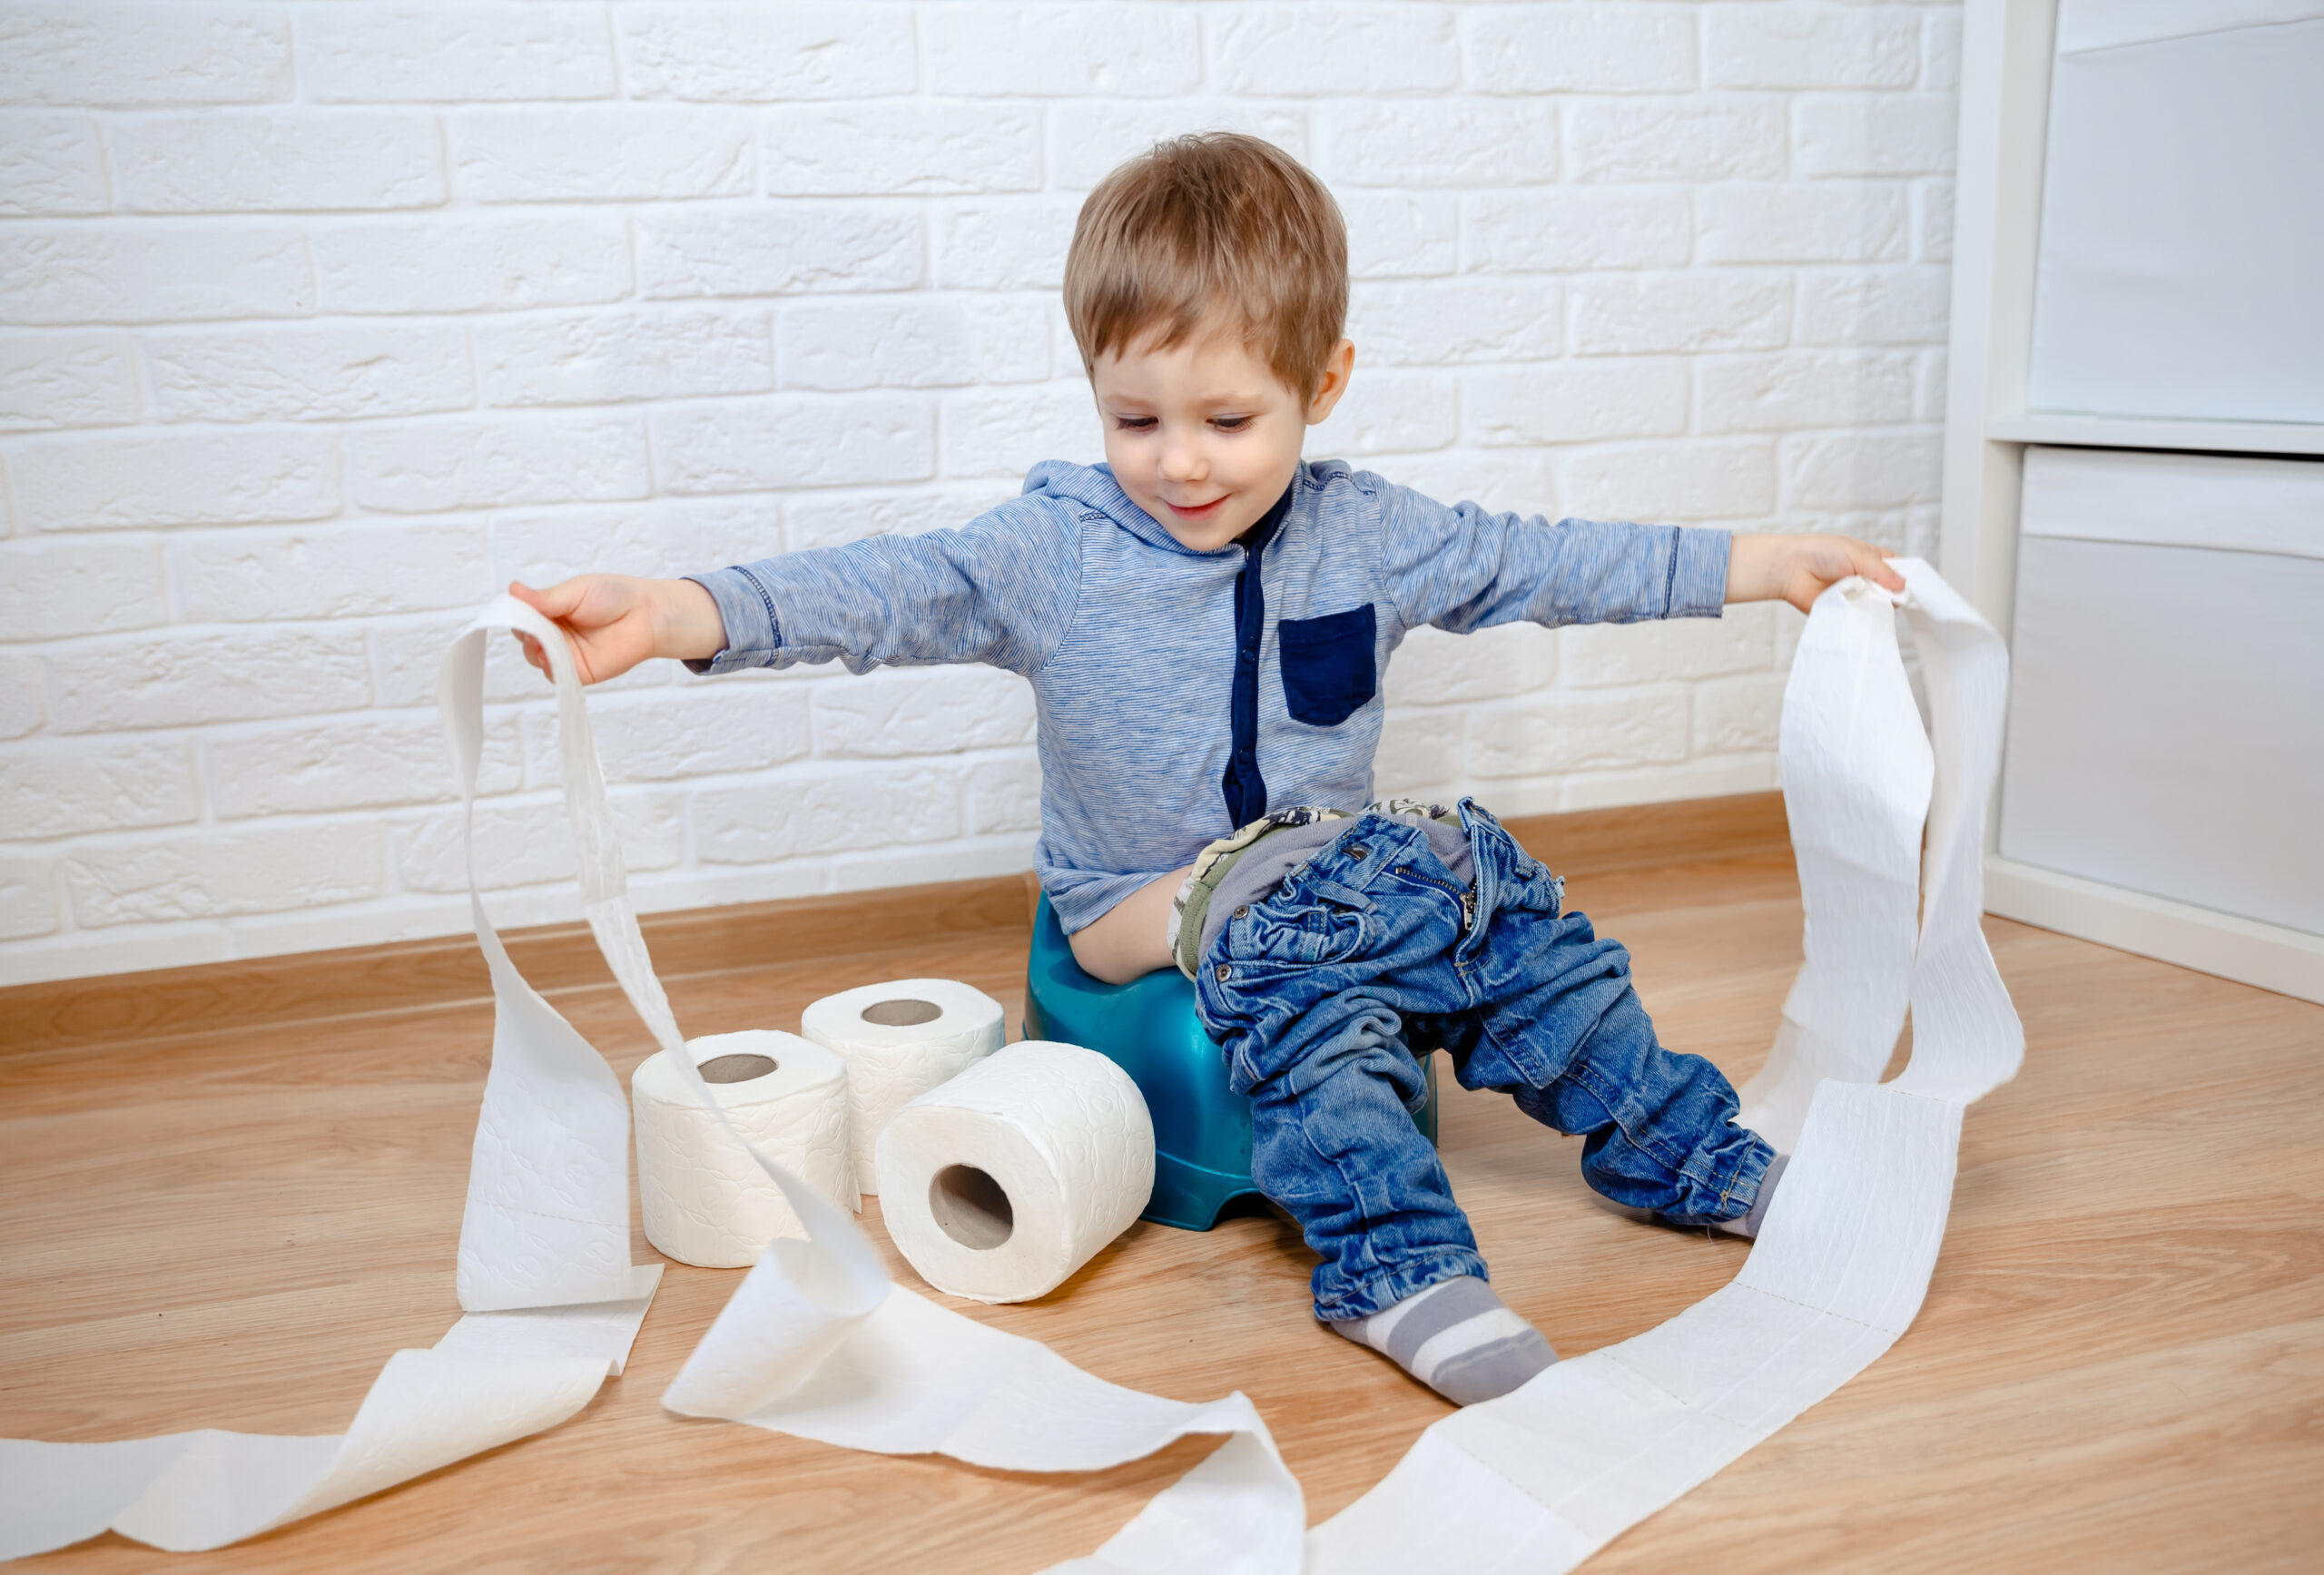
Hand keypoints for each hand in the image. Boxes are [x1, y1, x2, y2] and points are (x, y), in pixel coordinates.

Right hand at [506, 575, 726, 685]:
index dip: (516, 615)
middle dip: (525, 633)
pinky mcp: (577, 672)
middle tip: (533, 627)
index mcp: (549, 610)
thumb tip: (512, 589)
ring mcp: (564, 653)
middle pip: (525, 638)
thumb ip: (545, 598)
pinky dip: (550, 668)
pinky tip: (551, 659)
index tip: (517, 610)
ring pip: (535, 658)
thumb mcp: (575, 591)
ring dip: (535, 651)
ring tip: (544, 642)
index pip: (520, 615)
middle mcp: (553, 632)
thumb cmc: (613, 596)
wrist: (646, 616)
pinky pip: (555, 675)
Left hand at [1725, 534, 1904, 613]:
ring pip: (1879, 606)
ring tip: (1874, 604)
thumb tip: (1903, 586)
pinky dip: (1864, 618)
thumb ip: (1881, 571)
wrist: (1791, 569)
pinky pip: (1861, 618)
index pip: (1900, 569)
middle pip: (1892, 591)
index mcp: (1873, 559)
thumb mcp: (1857, 554)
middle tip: (1893, 599)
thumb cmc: (1821, 553)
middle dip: (1894, 595)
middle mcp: (1867, 578)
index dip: (1909, 578)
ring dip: (1878, 606)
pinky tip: (1865, 617)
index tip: (1918, 589)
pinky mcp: (1845, 611)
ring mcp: (1857, 596)